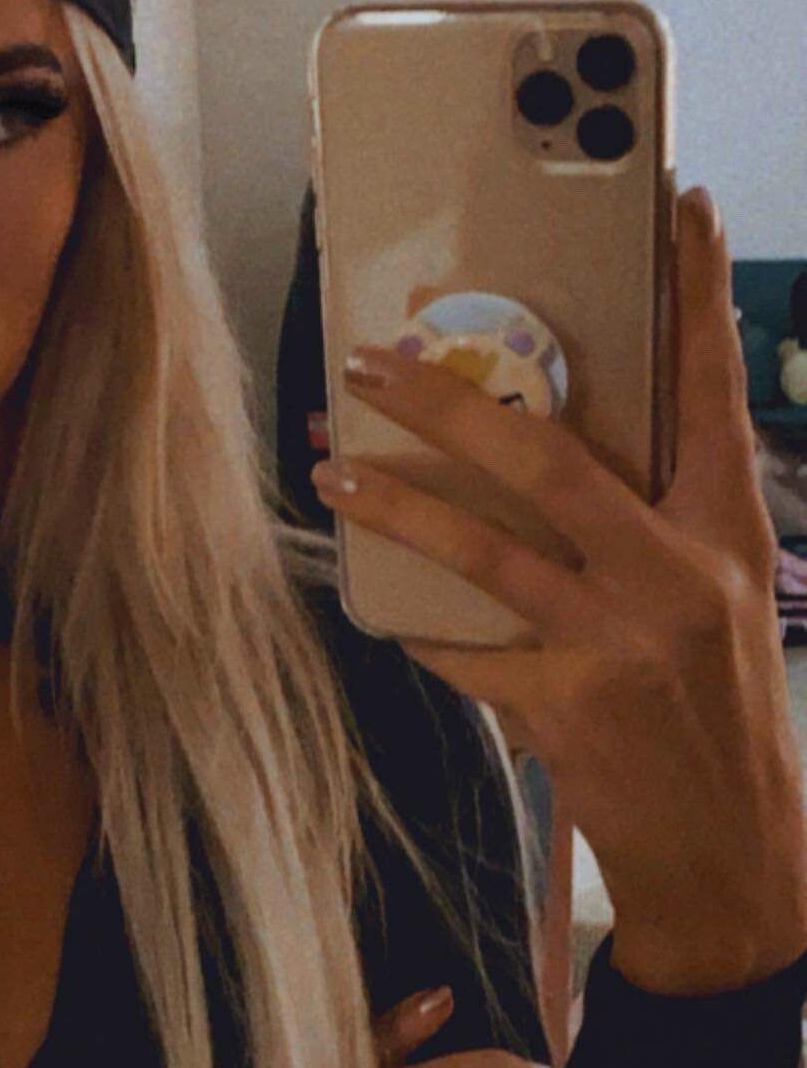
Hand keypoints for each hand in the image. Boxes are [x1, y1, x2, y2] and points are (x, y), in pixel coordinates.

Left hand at [309, 186, 806, 992]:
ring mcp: (619, 643)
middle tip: (375, 362)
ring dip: (397, 504)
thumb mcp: (717, 601)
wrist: (735, 857)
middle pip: (553, 458)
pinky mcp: (564, 708)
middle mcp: (681, 574)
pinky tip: (384, 609)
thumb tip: (544, 451)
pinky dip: (421, 627)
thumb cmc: (717, 711)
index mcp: (729, 532)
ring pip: (485, 548)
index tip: (673, 210)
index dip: (693, 297)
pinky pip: (464, 650)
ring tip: (332, 470)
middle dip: (452, 404)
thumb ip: (653, 524)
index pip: (712, 393)